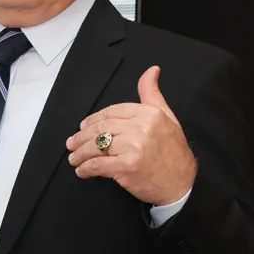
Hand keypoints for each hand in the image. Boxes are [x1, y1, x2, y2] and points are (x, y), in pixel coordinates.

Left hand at [66, 66, 196, 206]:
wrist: (182, 184)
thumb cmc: (174, 151)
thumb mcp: (167, 116)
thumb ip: (152, 93)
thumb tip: (151, 70)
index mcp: (148, 113)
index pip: (111, 112)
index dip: (93, 120)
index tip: (82, 127)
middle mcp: (141, 127)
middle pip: (101, 128)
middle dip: (82, 137)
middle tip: (72, 143)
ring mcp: (133, 147)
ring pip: (97, 146)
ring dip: (80, 153)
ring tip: (74, 158)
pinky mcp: (127, 166)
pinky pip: (99, 164)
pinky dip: (86, 168)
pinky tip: (82, 170)